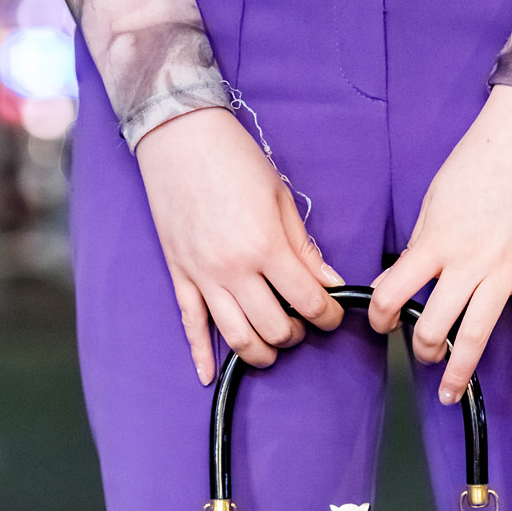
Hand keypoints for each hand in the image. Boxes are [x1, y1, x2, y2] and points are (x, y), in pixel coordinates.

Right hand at [135, 107, 344, 382]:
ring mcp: (202, 276)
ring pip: (235, 337)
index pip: (307, 301)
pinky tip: (208, 375)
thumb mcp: (280, 198)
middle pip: (273, 328)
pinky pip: (190, 325)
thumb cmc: (233, 159)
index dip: (327, 315)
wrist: (178, 135)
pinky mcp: (179, 274)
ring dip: (260, 352)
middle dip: (295, 334)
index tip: (333, 314)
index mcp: (265, 247)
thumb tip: (330, 283)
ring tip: (274, 345)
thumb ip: (304, 248)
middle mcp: (232, 269)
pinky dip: (200, 354)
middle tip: (303, 325)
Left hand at [368, 85, 511, 401]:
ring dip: (460, 369)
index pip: (393, 294)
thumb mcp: (433, 200)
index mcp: (435, 243)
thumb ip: (419, 245)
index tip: (381, 324)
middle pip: (434, 325)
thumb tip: (399, 280)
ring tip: (450, 390)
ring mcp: (506, 269)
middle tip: (421, 356)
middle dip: (421, 349)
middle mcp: (468, 262)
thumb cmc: (478, 162)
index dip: (379, 316)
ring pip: (477, 333)